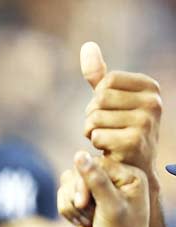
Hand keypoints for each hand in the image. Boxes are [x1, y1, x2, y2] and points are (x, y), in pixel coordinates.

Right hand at [58, 152, 148, 226]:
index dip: (83, 181)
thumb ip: (96, 180)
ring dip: (71, 205)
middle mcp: (112, 178)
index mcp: (128, 175)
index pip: (94, 163)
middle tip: (86, 214)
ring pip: (67, 183)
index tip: (83, 202)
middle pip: (78, 172)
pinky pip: (62, 195)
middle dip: (77, 195)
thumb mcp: (111, 207)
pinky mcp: (82, 200)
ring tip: (86, 220)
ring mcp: (96, 189)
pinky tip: (81, 223)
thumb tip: (79, 154)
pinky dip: (66, 211)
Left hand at [81, 41, 161, 176]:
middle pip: (100, 99)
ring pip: (95, 117)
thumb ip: (98, 75)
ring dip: (91, 130)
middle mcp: (153, 102)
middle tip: (103, 127)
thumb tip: (87, 46)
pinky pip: (97, 135)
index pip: (107, 81)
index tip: (106, 110)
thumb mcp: (111, 99)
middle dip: (91, 114)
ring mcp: (146, 123)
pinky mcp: (134, 142)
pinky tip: (106, 147)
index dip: (97, 97)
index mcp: (150, 87)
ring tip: (104, 137)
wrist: (133, 165)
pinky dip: (95, 142)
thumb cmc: (120, 127)